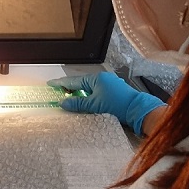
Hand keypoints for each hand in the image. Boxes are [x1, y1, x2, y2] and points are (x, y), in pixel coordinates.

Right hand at [47, 72, 165, 135]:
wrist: (138, 109)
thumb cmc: (116, 105)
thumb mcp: (94, 105)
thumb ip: (77, 104)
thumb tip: (62, 103)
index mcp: (95, 78)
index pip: (73, 80)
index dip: (61, 83)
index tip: (51, 83)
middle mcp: (102, 78)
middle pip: (81, 83)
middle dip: (70, 88)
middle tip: (60, 93)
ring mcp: (109, 83)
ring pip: (89, 87)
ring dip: (80, 93)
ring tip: (71, 99)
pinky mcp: (115, 90)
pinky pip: (97, 90)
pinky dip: (89, 95)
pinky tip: (87, 101)